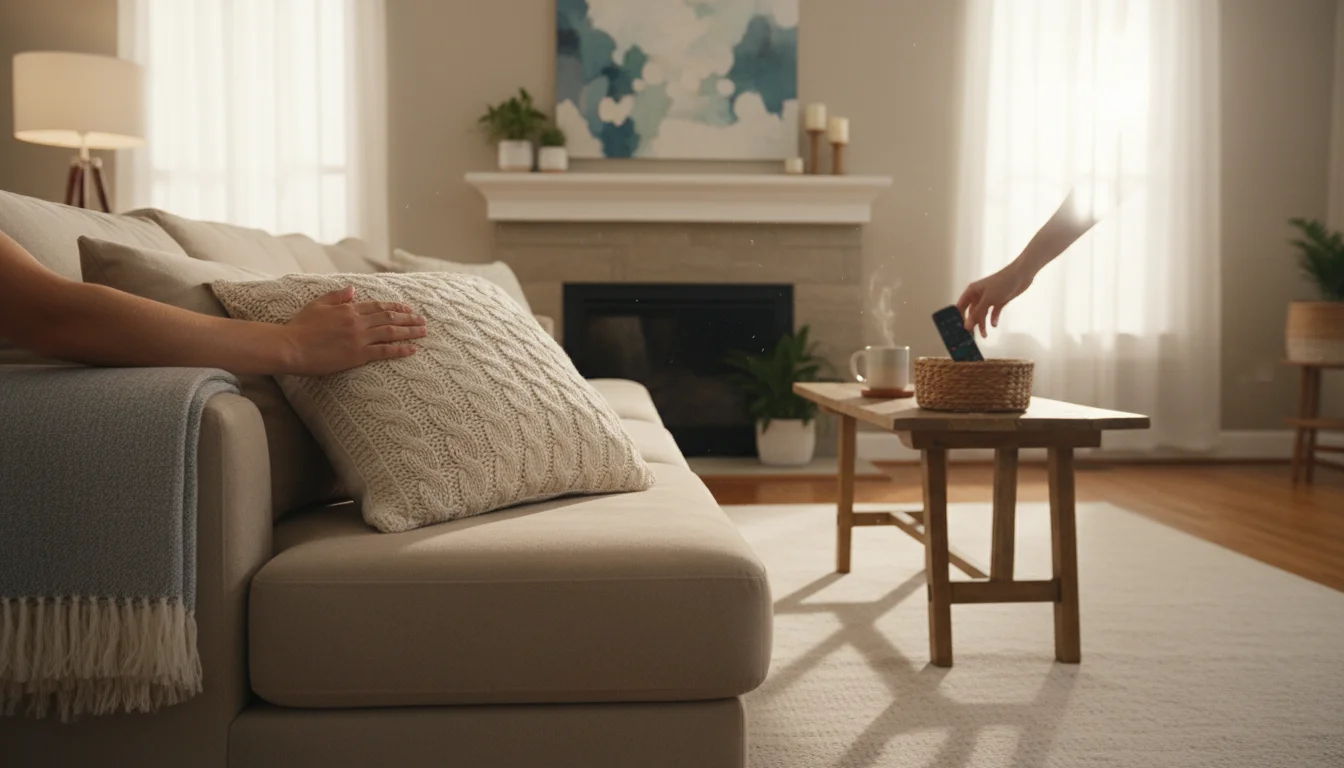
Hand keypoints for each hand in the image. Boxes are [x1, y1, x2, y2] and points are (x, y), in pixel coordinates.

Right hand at [278, 286, 426, 374]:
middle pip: (389, 317)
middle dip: (408, 318)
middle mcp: (357, 321)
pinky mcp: (357, 355)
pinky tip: (412, 349)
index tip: (408, 308)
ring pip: (391, 332)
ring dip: (409, 331)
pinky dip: (400, 349)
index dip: (395, 307)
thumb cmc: (299, 327)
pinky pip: (384, 351)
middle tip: (423, 321)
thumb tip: (352, 289)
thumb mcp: (317, 305)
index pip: (378, 306)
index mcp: (348, 309)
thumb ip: (337, 296)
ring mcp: (359, 338)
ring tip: (423, 332)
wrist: (290, 346)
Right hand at [956, 262, 1034, 337]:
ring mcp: (989, 299)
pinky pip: (993, 312)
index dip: (959, 317)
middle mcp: (978, 295)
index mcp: (972, 291)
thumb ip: (977, 313)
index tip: (959, 329)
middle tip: (972, 336)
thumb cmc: (1001, 283)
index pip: (961, 306)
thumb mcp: (988, 299)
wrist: (1021, 275)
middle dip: (972, 323)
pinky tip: (994, 325)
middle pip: (972, 312)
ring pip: (982, 314)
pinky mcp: (999, 301)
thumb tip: (966, 326)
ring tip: (985, 335)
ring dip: (983, 323)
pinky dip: (993, 318)